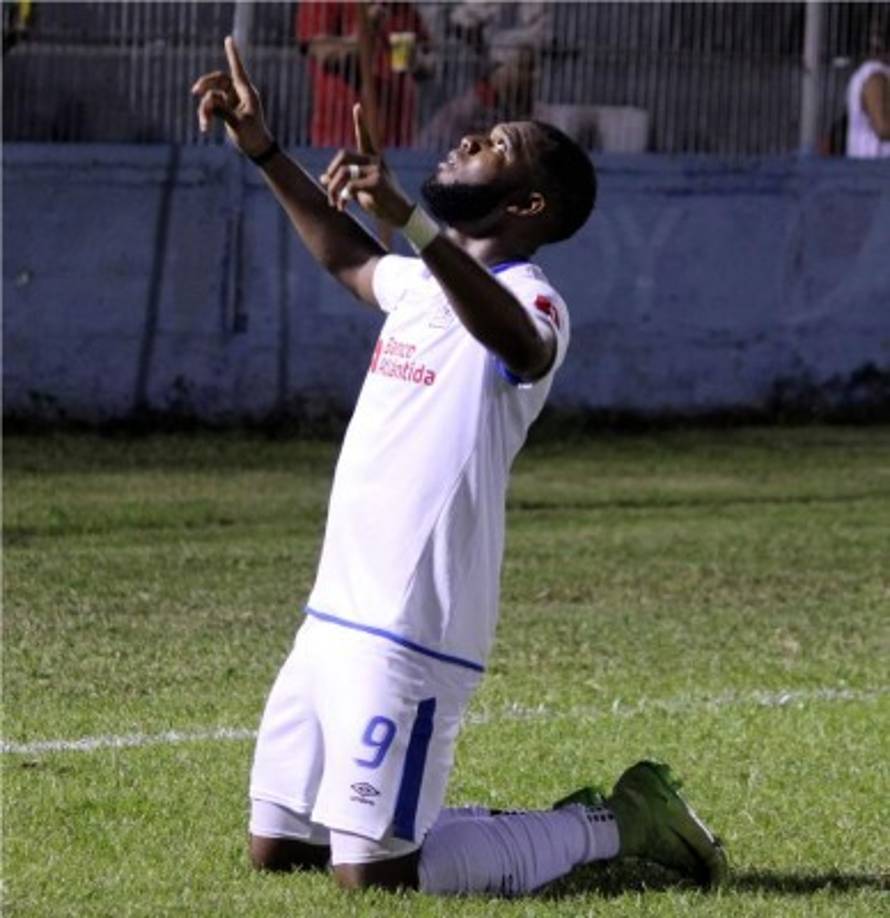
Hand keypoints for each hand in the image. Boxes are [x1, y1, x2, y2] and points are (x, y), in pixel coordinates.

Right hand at [191, 36, 271, 157]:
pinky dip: (206, 115)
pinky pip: (210, 106)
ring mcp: (230, 100)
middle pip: (218, 80)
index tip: (228, 39)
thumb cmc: (252, 135)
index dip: (232, 55)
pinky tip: (204, 128)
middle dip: (206, 84)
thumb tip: (208, 103)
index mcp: (247, 93)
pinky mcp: (224, 108)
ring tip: (204, 124)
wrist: (256, 148)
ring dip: (205, 109)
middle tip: (195, 92)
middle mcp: (238, 93)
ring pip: (212, 96)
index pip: (238, 70)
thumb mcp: (239, 124)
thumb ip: (224, 112)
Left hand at [319, 104, 413, 226]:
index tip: (357, 106)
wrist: (400, 217)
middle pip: (343, 155)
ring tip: (335, 203)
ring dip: (333, 189)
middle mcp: (375, 160)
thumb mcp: (360, 191)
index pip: (366, 137)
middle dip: (331, 172)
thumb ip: (344, 182)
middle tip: (328, 188)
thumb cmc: (382, 204)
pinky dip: (343, 197)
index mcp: (373, 160)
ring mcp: (377, 169)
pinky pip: (350, 186)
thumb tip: (323, 177)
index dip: (361, 122)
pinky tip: (343, 206)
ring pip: (344, 172)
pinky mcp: (377, 181)